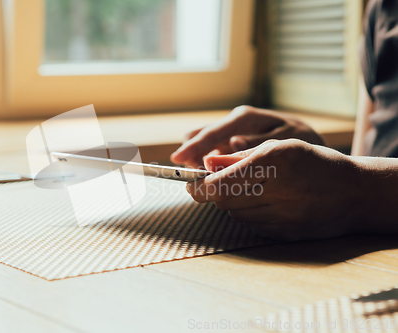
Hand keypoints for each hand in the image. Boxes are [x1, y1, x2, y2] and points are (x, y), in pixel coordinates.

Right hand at [171, 106, 324, 168]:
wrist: (306, 137)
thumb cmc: (298, 139)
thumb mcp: (287, 139)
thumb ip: (258, 141)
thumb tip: (234, 142)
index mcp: (244, 118)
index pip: (213, 132)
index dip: (194, 146)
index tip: (178, 159)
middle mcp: (233, 122)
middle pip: (199, 135)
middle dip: (192, 155)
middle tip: (198, 176)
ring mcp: (229, 132)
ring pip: (201, 142)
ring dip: (198, 160)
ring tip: (206, 177)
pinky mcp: (228, 142)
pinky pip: (209, 151)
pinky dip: (206, 162)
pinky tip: (215, 174)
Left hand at [186, 139, 362, 240]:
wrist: (354, 192)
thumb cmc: (312, 163)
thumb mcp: (278, 147)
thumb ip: (239, 157)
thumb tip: (206, 163)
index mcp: (274, 160)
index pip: (219, 183)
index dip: (199, 186)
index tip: (192, 184)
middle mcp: (278, 189)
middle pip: (222, 200)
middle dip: (216, 192)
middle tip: (223, 183)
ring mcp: (283, 215)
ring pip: (235, 213)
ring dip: (233, 203)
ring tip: (255, 191)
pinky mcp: (287, 234)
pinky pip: (251, 226)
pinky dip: (249, 215)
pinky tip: (268, 204)